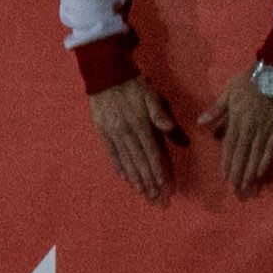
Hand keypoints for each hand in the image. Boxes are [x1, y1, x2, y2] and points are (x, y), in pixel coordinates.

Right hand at [85, 75, 180, 203]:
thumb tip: (170, 129)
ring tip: (142, 193)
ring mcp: (111, 133)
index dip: (158, 171)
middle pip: (138, 162)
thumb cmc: (133, 86)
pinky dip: (119, 167)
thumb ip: (159, 113)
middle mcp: (124, 132)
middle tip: (155, 198)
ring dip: (134, 178)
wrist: (104, 74)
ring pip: (125, 161)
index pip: (151, 153)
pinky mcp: (102, 131)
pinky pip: (111, 153)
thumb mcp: (150, 95)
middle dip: (148, 182)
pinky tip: (124, 178)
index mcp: (139, 124)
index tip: (164, 186)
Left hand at [219, 70, 272, 197]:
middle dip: (239, 174)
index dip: (227, 162)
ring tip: (248, 188)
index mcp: (237, 119)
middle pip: (243, 154)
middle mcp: (251, 128)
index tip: (224, 177)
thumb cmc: (249, 82)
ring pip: (257, 155)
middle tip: (236, 191)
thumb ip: (216, 110)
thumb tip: (200, 123)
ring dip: (252, 173)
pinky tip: (264, 175)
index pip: (230, 145)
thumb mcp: (228, 92)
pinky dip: (268, 163)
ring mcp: (267, 130)